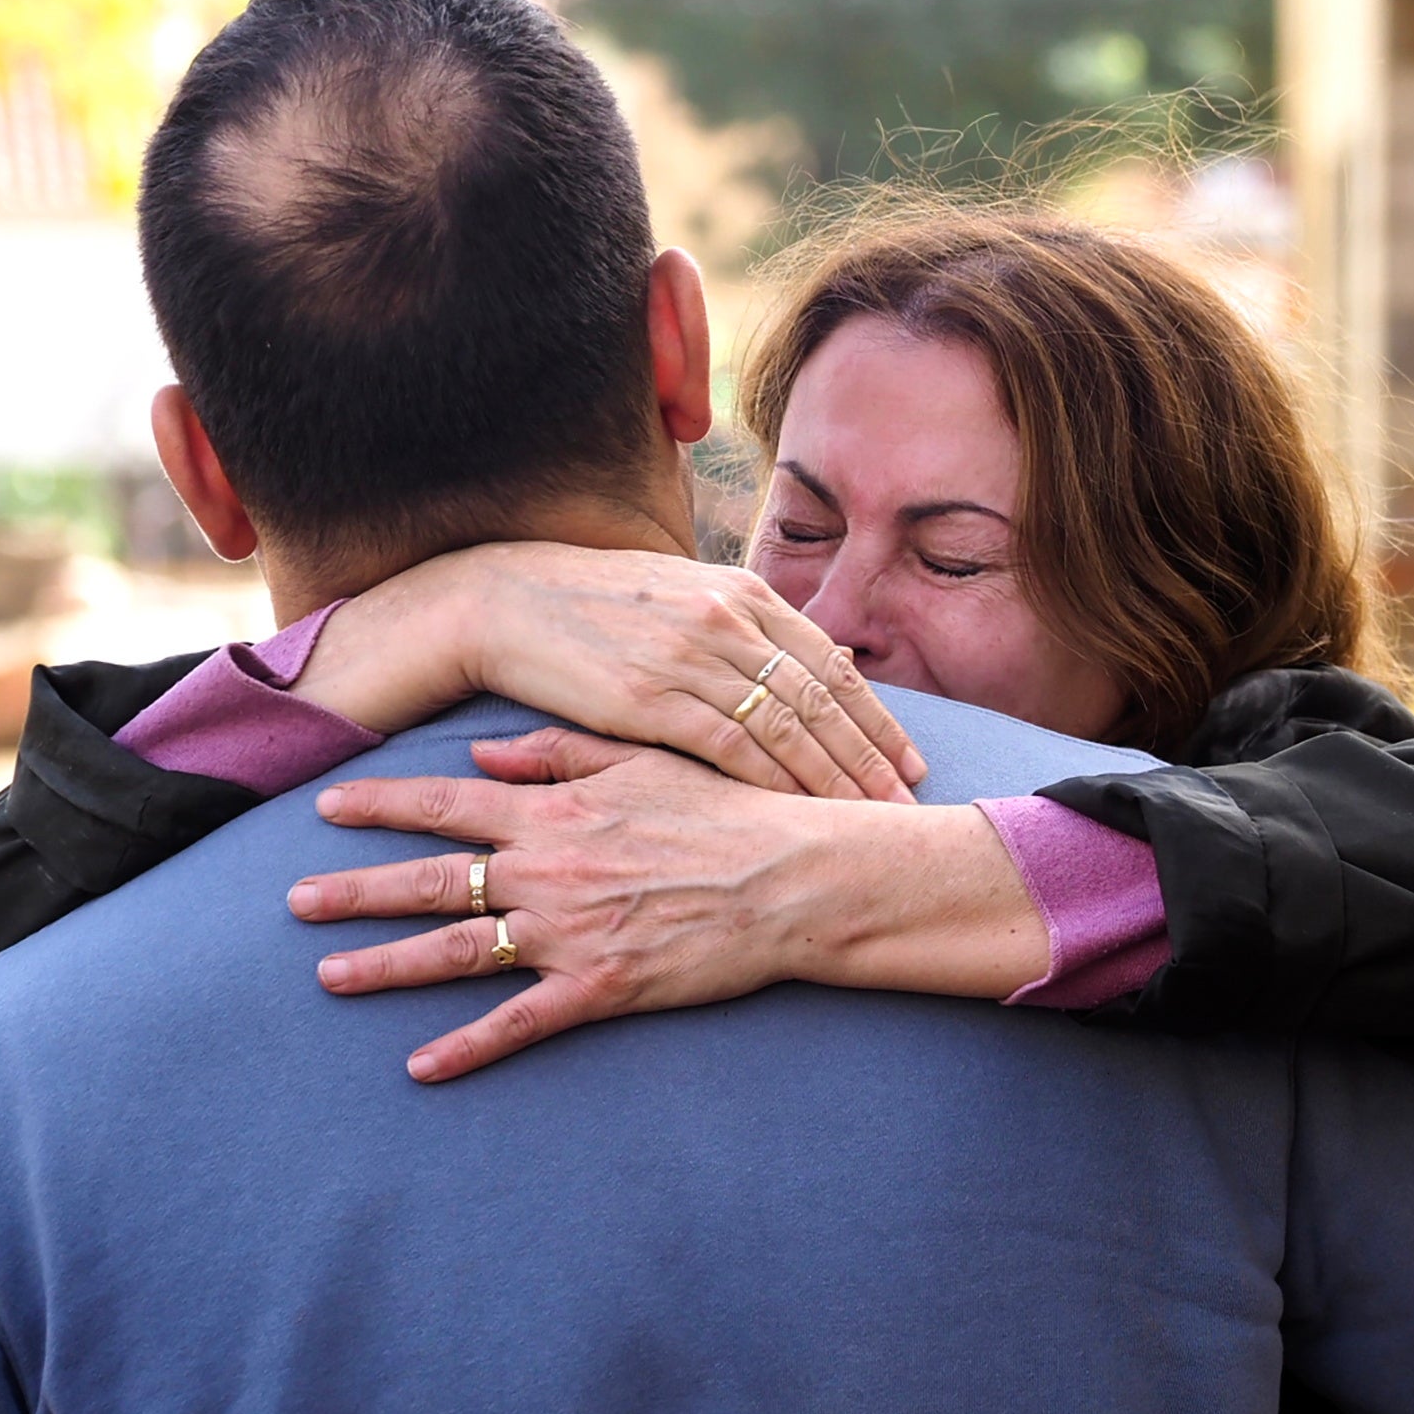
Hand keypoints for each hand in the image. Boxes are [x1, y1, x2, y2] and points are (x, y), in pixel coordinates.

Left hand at [289, 732, 1047, 1081]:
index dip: (381, 806)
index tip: (325, 808)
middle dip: (354, 891)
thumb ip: (556, 755)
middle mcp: (547, 871)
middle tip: (294, 901)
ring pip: (456, 952)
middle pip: (429, 881)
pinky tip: (419, 1068)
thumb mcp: (642, 761)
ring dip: (385, 965)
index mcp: (554, 812)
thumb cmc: (727, 812)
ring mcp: (568, 934)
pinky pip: (518, 1024)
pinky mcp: (599, 988)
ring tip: (328, 976)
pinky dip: (466, 1048)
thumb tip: (482, 754)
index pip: (445, 805)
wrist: (792, 878)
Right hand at [298, 542, 924, 801]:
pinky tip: (799, 816)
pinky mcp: (651, 698)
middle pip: (822, 700)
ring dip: (834, 779)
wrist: (503, 599)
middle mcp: (728, 619)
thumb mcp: (680, 597)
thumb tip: (804, 663)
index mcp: (741, 592)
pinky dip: (774, 784)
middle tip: (910, 805)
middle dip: (872, 757)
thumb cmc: (592, 605)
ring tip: (870, 820)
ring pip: (787, 728)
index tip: (911, 762)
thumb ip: (743, 628)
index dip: (876, 718)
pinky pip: (732, 748)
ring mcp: (692, 657)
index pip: (830, 665)